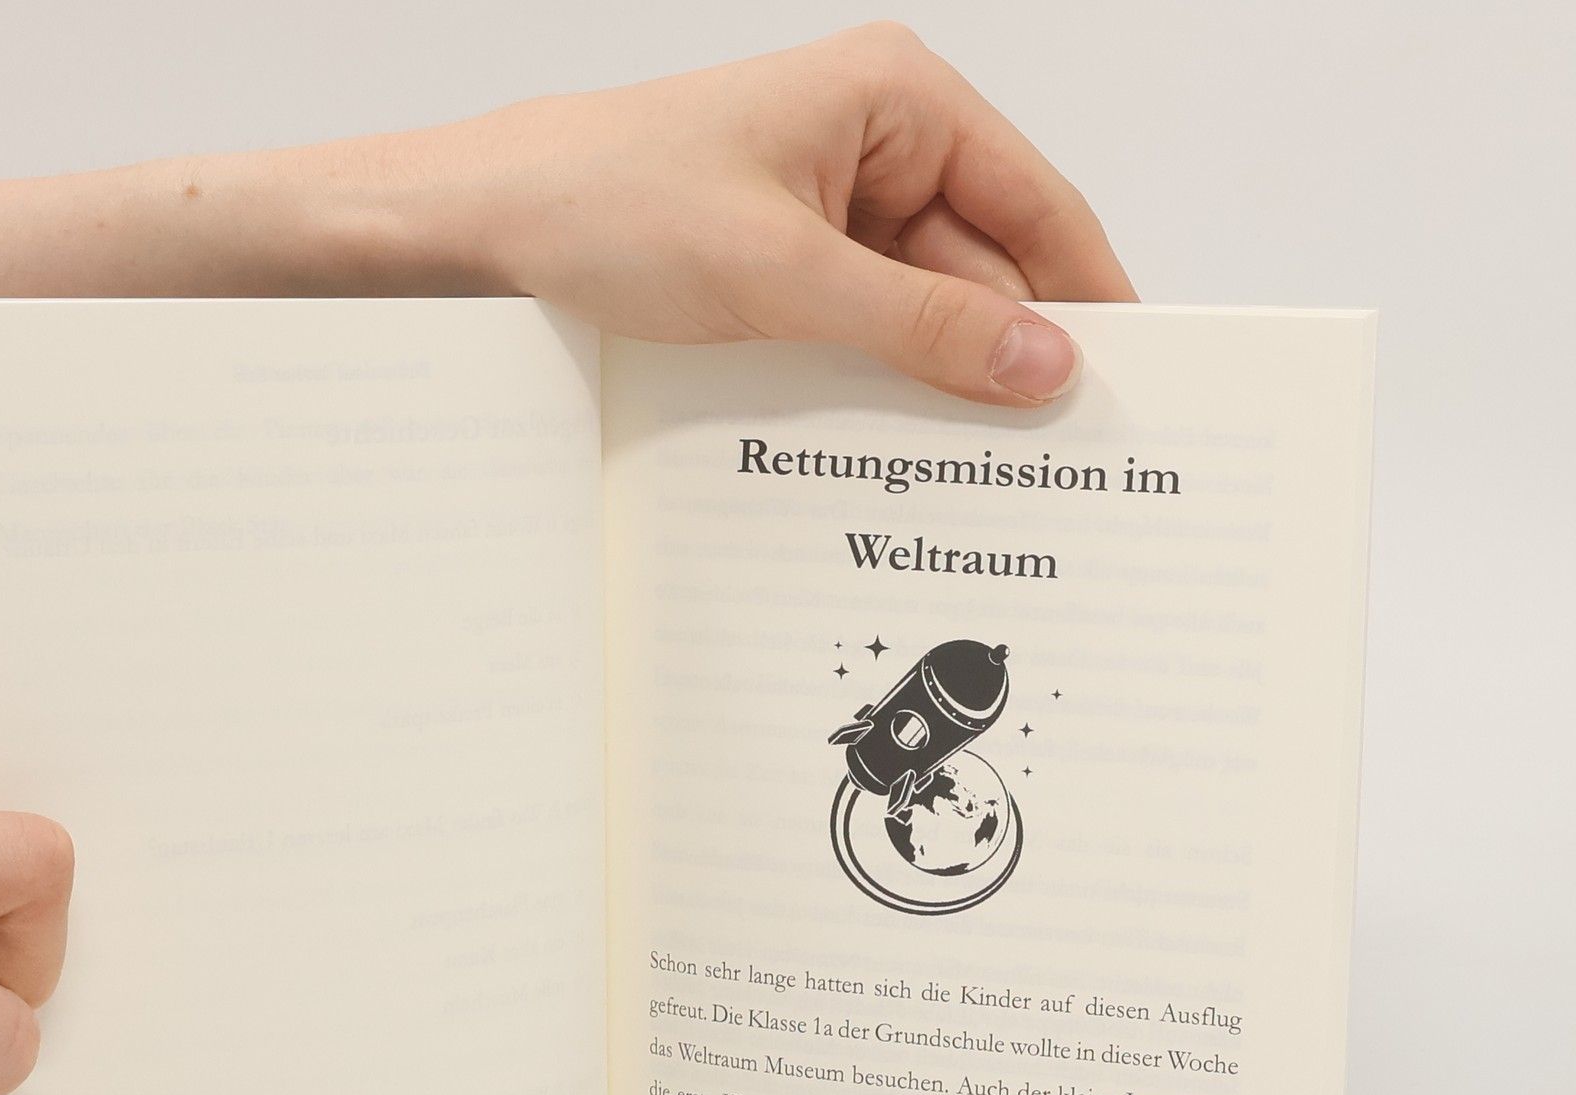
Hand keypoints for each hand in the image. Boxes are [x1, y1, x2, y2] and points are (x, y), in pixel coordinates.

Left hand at [421, 23, 1134, 404]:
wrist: (489, 226)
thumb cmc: (612, 202)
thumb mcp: (782, 273)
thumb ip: (920, 323)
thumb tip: (1042, 362)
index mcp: (897, 100)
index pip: (1034, 203)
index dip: (1087, 294)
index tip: (1133, 380)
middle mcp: (879, 144)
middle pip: (985, 264)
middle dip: (1008, 354)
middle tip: (1056, 459)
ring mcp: (833, 208)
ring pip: (925, 307)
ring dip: (939, 379)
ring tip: (979, 465)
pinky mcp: (790, 263)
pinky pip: (866, 328)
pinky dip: (881, 380)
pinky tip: (897, 440)